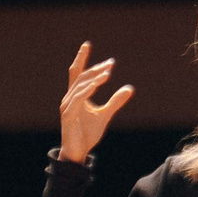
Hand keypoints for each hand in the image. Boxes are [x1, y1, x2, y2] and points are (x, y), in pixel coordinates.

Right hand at [57, 43, 133, 167]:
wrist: (78, 152)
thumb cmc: (87, 134)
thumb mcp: (105, 115)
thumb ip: (115, 101)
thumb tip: (129, 88)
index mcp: (76, 96)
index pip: (77, 73)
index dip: (81, 58)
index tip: (87, 44)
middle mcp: (69, 98)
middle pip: (81, 77)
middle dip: (95, 68)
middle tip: (111, 64)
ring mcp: (67, 106)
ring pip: (79, 86)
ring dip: (93, 78)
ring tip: (108, 72)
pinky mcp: (68, 115)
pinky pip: (78, 99)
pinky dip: (87, 90)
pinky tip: (98, 84)